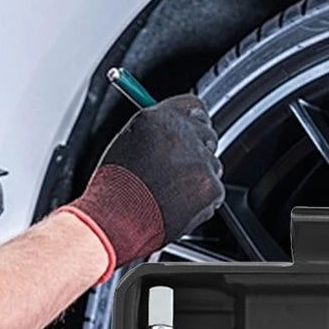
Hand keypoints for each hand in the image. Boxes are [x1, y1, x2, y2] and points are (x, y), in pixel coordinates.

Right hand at [61, 95, 224, 272]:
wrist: (115, 221)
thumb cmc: (113, 189)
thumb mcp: (127, 144)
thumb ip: (155, 131)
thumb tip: (173, 132)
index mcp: (159, 118)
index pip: (194, 106)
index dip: (192, 122)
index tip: (191, 133)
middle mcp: (183, 134)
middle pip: (207, 135)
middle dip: (197, 152)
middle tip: (177, 173)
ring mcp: (200, 161)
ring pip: (212, 167)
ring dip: (198, 179)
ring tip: (168, 194)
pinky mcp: (210, 187)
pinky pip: (214, 192)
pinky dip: (201, 203)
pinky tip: (176, 207)